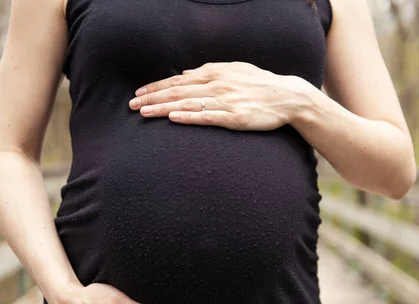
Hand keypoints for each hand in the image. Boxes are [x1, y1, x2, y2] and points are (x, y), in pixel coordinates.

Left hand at [128, 61, 311, 130]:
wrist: (287, 97)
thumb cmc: (260, 84)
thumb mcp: (234, 70)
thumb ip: (208, 71)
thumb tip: (185, 75)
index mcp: (215, 73)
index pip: (178, 81)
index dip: (156, 87)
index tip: (138, 93)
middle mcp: (217, 85)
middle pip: (177, 92)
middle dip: (152, 98)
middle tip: (131, 105)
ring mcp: (225, 101)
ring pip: (187, 105)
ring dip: (163, 109)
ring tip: (143, 113)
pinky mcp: (234, 118)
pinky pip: (207, 117)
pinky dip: (188, 117)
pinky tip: (173, 118)